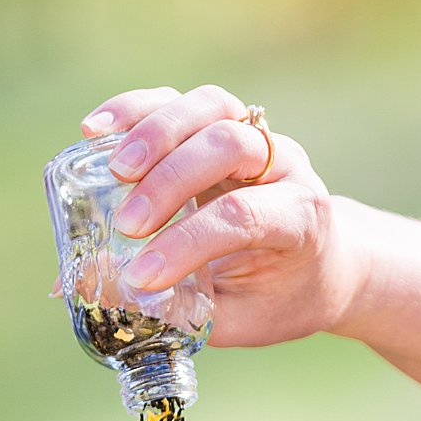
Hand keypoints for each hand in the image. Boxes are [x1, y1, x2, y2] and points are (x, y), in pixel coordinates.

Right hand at [79, 84, 364, 346]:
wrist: (323, 261)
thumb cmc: (282, 296)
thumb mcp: (248, 320)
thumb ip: (186, 312)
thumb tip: (109, 297)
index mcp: (300, 217)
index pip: (242, 214)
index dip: (188, 242)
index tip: (142, 275)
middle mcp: (284, 165)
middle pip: (229, 144)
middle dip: (170, 181)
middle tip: (127, 224)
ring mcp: (256, 136)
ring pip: (211, 106)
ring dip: (155, 132)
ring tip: (114, 169)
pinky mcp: (221, 124)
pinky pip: (180, 100)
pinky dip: (136, 109)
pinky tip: (96, 130)